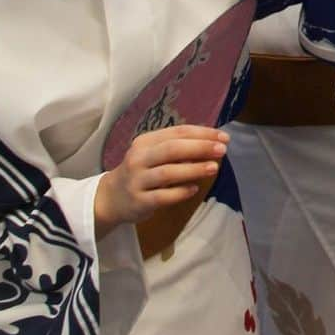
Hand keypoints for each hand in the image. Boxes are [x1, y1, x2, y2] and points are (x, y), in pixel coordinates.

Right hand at [94, 125, 228, 237]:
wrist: (111, 197)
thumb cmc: (142, 171)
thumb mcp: (154, 154)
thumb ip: (178, 148)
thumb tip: (212, 144)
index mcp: (146, 141)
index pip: (178, 132)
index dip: (202, 133)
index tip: (224, 137)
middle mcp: (139, 158)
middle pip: (172, 149)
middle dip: (200, 147)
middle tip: (222, 150)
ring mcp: (137, 180)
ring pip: (167, 172)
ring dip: (193, 169)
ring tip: (214, 168)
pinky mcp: (138, 201)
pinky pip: (162, 196)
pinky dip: (180, 192)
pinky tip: (194, 189)